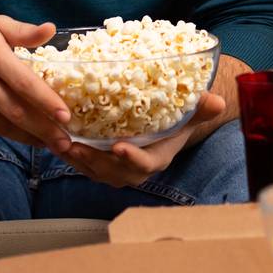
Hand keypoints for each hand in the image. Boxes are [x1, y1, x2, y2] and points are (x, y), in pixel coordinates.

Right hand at [0, 14, 74, 151]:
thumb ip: (23, 31)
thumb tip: (51, 29)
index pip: (24, 82)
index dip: (46, 102)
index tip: (66, 116)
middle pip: (14, 110)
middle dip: (43, 129)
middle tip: (65, 142)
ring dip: (26, 137)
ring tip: (48, 142)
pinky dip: (3, 132)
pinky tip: (21, 134)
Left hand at [57, 93, 225, 187]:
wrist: (164, 127)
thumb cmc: (177, 119)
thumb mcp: (190, 113)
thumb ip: (201, 108)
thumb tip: (218, 100)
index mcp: (157, 158)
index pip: (145, 163)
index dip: (132, 158)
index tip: (119, 147)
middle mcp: (135, 169)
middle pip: (113, 172)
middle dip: (93, 161)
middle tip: (76, 146)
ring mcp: (116, 169)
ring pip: (93, 170)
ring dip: (76, 159)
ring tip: (61, 143)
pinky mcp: (100, 163)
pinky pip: (83, 163)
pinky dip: (69, 154)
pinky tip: (55, 140)